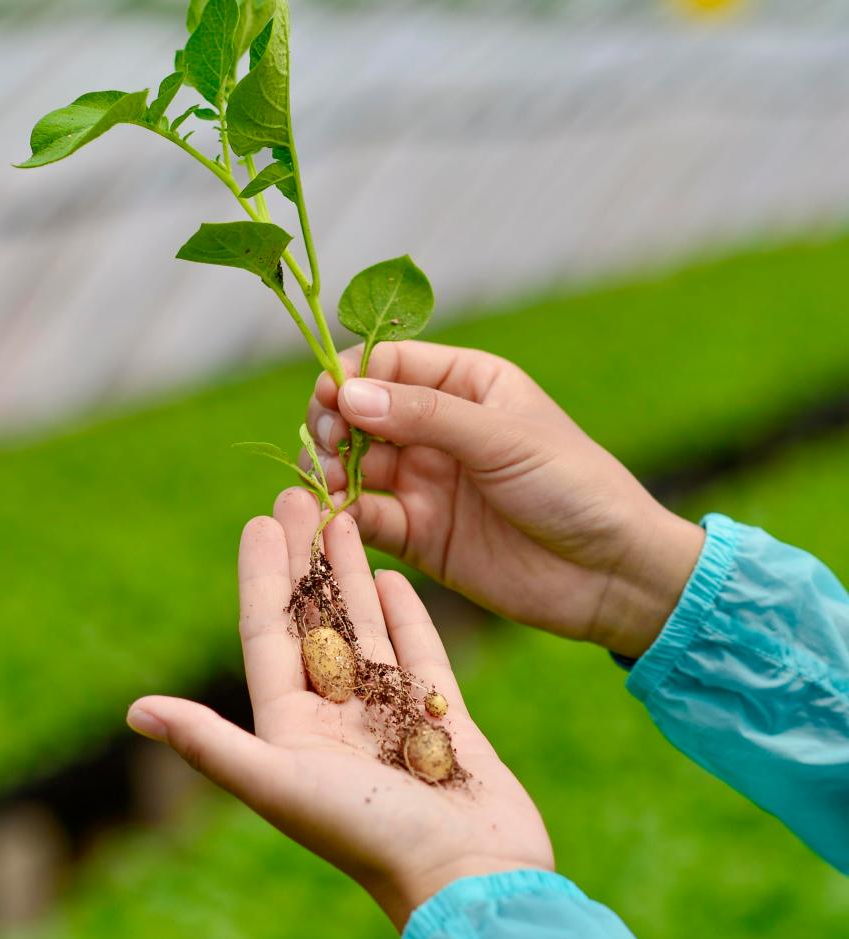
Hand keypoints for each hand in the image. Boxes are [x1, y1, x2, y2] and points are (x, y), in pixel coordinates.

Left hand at [127, 488, 552, 929]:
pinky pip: (417, 652)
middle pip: (315, 620)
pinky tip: (395, 576)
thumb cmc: (370, 837)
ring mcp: (387, 713)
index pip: (268, 634)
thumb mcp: (280, 783)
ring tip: (346, 518)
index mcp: (291, 728)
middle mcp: (334, 716)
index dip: (260, 577)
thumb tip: (133, 711)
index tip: (259, 521)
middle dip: (305, 559)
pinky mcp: (437, 715)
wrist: (471, 880)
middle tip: (301, 495)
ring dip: (352, 573)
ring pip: (364, 627)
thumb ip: (210, 743)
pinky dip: (406, 614)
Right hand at [308, 341, 704, 656]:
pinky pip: (367, 517)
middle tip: (327, 442)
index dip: (352, 375)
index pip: (390, 363)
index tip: (328, 396)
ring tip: (332, 481)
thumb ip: (425, 415)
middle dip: (334, 423)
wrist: (611, 575)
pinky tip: (337, 516)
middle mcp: (438, 428)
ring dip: (333, 468)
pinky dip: (344, 515)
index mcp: (467, 384)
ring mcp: (426, 481)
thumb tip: (347, 393)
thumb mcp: (503, 438)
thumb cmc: (574, 486)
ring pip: (355, 463)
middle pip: (362, 413)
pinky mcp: (419, 534)